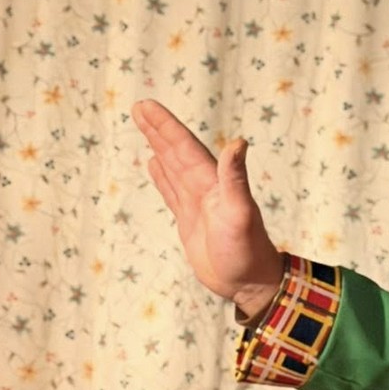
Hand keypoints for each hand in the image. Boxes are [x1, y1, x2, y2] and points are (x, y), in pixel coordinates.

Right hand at [132, 100, 284, 320]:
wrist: (250, 283)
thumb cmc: (248, 251)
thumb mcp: (240, 213)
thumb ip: (235, 178)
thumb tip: (239, 142)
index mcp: (213, 183)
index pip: (185, 147)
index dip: (165, 126)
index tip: (145, 106)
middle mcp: (205, 188)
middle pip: (176, 152)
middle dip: (158, 130)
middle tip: (138, 107)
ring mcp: (197, 204)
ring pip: (172, 168)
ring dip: (158, 147)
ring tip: (144, 127)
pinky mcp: (191, 221)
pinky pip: (172, 192)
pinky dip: (162, 177)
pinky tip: (154, 164)